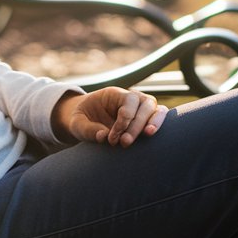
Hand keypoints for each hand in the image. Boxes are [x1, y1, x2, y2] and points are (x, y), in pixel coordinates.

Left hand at [52, 88, 169, 147]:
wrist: (85, 121)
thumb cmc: (82, 119)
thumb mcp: (77, 123)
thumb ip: (88, 129)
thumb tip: (103, 137)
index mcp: (114, 94)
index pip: (128, 101)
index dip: (123, 121)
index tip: (111, 138)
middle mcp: (131, 98)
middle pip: (145, 104)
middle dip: (136, 124)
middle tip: (124, 143)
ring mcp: (140, 108)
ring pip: (157, 109)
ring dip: (154, 122)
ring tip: (148, 135)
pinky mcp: (146, 120)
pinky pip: (159, 118)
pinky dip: (160, 124)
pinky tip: (155, 135)